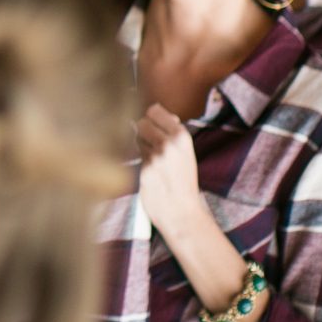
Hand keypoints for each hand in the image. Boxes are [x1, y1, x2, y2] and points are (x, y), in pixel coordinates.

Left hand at [135, 103, 203, 232]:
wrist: (182, 211)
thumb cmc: (183, 182)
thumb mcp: (186, 152)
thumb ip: (174, 132)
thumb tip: (159, 113)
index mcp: (182, 136)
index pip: (154, 110)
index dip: (151, 118)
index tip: (153, 126)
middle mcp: (169, 144)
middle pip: (142, 123)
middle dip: (143, 132)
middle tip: (152, 146)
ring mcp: (155, 157)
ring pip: (136, 140)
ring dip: (141, 148)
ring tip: (154, 163)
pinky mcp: (144, 170)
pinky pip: (135, 157)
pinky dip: (140, 163)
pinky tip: (150, 175)